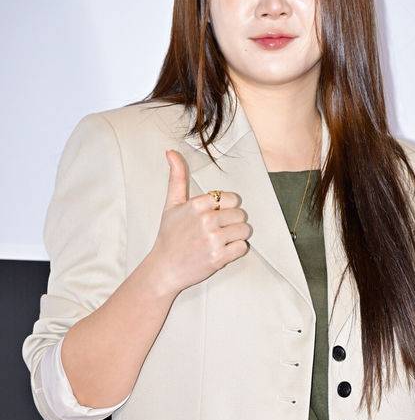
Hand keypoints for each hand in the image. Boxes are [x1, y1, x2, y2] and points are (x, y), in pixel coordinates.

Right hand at [149, 149, 251, 296]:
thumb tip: (171, 151)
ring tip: (222, 240)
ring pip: (244, 230)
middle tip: (218, 230)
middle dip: (233, 222)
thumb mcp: (171, 204)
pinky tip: (222, 251)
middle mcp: (206, 221)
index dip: (228, 207)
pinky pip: (243, 247)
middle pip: (241, 215)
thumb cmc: (169, 235)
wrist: (164, 268)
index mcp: (196, 205)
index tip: (216, 215)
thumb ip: (176, 177)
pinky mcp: (219, 258)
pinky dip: (236, 250)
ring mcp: (213, 240)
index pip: (231, 198)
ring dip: (237, 236)